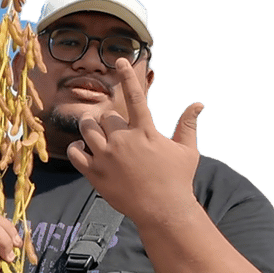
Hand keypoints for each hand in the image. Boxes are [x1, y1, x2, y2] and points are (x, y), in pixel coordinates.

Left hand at [66, 58, 204, 225]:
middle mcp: (123, 140)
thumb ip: (187, 124)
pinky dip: (76, 147)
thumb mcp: (187, 151)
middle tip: (114, 131)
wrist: (163, 211)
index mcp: (145, 131)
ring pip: (87, 129)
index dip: (127, 76)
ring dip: (89, 127)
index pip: (134, 96)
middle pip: (105, 115)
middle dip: (109, 120)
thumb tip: (198, 103)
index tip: (119, 61)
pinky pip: (75, 152)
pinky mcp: (95, 173)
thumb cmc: (177, 180)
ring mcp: (107, 156)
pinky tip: (82, 148)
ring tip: (94, 132)